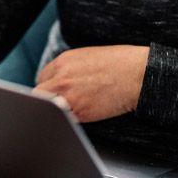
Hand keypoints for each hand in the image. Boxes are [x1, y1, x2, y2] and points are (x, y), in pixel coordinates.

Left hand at [33, 45, 149, 122]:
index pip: (42, 77)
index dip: (49, 85)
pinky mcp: (80, 112)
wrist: (137, 74)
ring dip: (55, 110)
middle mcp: (62, 78)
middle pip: (40, 93)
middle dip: (47, 98)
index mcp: (63, 61)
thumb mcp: (87, 57)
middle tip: (59, 102)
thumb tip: (62, 77)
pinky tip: (80, 115)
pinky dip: (68, 120)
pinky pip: (65, 119)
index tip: (55, 91)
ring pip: (48, 108)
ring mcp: (69, 96)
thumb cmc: (119, 63)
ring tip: (68, 110)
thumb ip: (69, 67)